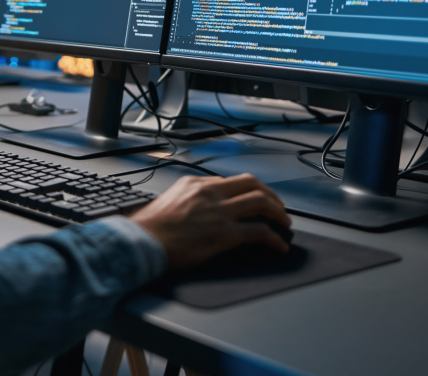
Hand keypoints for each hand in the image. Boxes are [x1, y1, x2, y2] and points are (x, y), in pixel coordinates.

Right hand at [131, 174, 291, 268]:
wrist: (142, 242)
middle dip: (270, 195)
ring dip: (278, 213)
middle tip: (278, 206)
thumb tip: (201, 209)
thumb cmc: (150, 228)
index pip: (230, 181)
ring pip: (260, 202)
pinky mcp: (224, 233)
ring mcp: (218, 212)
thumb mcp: (169, 200)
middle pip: (251, 183)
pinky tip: (279, 245)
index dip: (248, 190)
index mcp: (195, 183)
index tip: (255, 198)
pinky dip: (274, 239)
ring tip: (285, 224)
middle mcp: (209, 192)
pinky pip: (259, 232)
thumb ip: (189, 199)